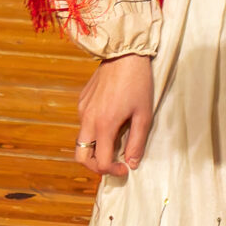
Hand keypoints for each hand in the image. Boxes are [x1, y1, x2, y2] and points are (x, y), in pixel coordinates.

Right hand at [74, 53, 154, 178]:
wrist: (124, 54)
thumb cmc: (138, 83)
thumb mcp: (144, 115)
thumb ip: (137, 142)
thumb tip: (132, 163)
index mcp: (104, 125)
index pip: (100, 162)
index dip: (112, 171)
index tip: (125, 169)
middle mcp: (87, 119)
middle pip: (81, 157)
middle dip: (95, 166)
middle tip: (112, 164)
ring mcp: (82, 109)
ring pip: (81, 140)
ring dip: (94, 148)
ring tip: (114, 142)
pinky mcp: (82, 100)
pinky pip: (83, 123)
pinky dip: (93, 131)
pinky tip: (110, 121)